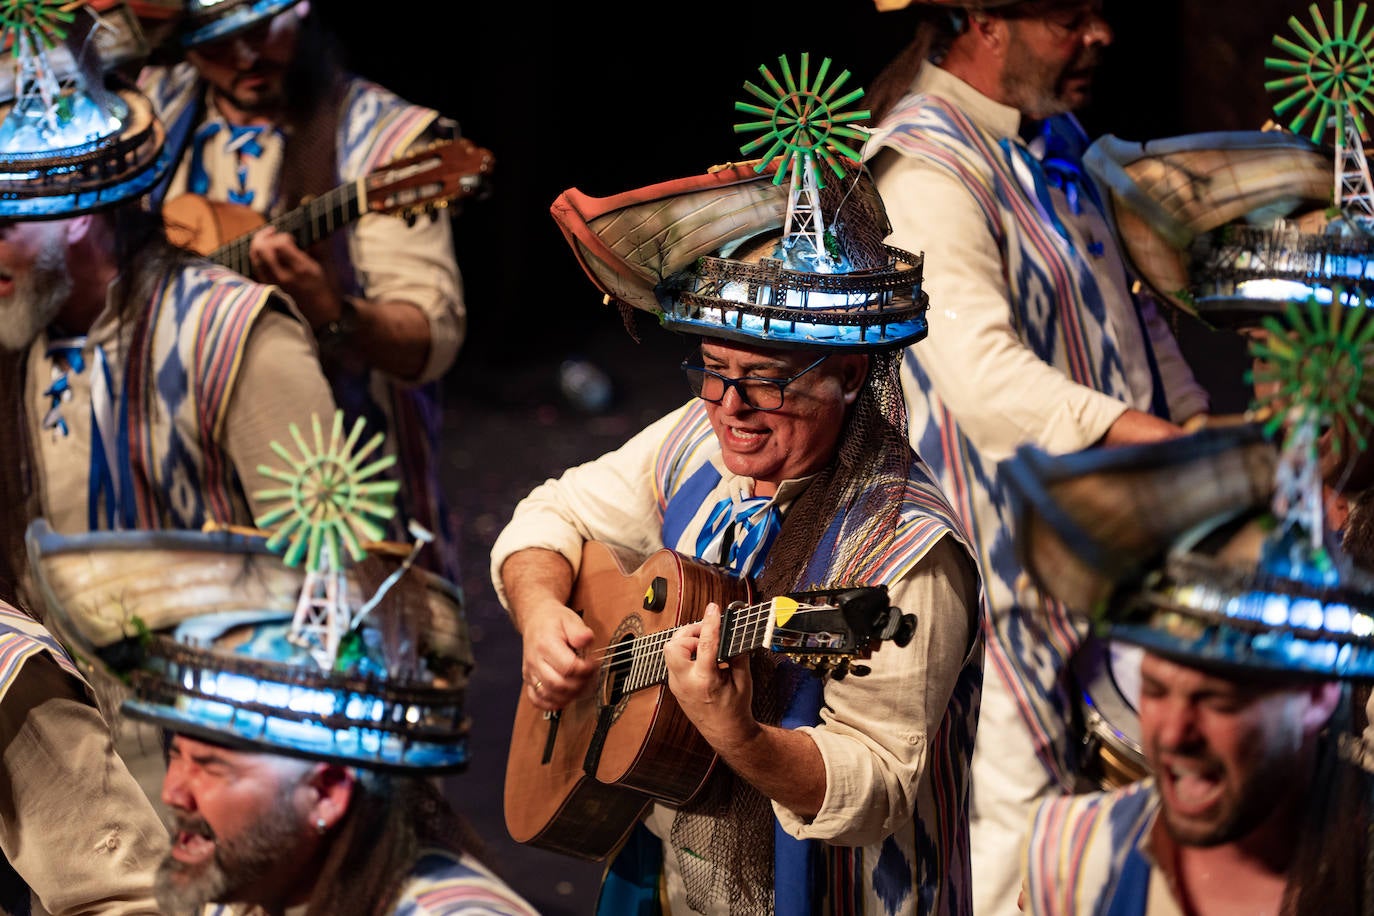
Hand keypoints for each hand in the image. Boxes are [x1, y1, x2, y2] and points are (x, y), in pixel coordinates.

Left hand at [247, 226, 340, 329]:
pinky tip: (267, 255)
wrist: (322, 316)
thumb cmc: (326, 290)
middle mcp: (284, 276)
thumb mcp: (325, 267)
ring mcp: (274, 283)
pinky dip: (259, 257)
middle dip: (265, 236)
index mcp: (301, 269)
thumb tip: (305, 233)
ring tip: (267, 241)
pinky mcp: (270, 289)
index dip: (282, 236)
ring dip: (259, 245)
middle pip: (261, 249)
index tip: (292, 238)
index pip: (279, 244)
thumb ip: (316, 248)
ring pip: (255, 258)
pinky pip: (257, 268)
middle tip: (273, 233)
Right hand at [519, 599, 597, 711]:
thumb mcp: (570, 619)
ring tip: (579, 685)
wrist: (535, 619)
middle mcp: (535, 660)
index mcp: (545, 644)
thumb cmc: (554, 621)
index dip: (585, 670)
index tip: (593, 664)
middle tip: (588, 676)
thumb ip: (580, 631)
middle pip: (558, 684)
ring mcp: (530, 672)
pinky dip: (551, 703)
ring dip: (568, 696)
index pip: (568, 667)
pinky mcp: (529, 679)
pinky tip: (563, 696)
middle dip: (578, 685)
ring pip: (547, 695)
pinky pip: (536, 699)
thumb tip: (586, 640)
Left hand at [664, 603, 759, 752]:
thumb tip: (734, 631)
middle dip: (689, 633)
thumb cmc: (736, 709)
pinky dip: (686, 652)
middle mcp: (685, 682)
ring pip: (670, 651)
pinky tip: (702, 656)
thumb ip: (737, 654)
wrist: (725, 733)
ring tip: (706, 645)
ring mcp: (677, 685)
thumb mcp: (743, 681)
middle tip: (707, 632)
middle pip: (674, 645)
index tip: (713, 608)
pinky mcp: (674, 685)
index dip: (710, 622)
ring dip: (687, 642)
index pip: (705, 644)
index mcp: (705, 681)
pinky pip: (674, 660)